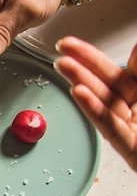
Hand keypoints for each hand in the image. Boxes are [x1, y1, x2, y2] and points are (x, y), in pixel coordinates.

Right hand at [55, 36, 136, 171]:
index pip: (123, 72)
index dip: (100, 57)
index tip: (82, 43)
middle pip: (108, 84)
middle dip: (84, 65)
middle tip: (65, 49)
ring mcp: (135, 131)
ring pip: (105, 104)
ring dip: (82, 83)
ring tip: (65, 67)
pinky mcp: (134, 152)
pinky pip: (112, 130)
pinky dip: (96, 111)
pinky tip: (80, 95)